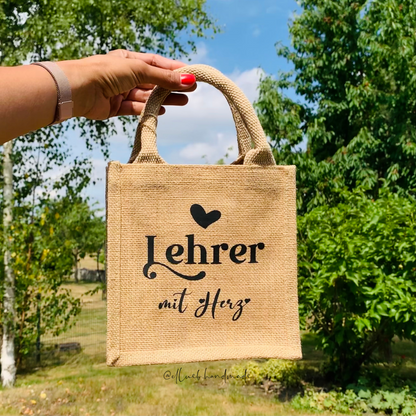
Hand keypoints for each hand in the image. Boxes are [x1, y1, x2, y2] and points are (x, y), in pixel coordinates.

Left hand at [57, 49, 196, 119]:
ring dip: (164, 99)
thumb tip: (187, 80)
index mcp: (129, 60)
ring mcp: (121, 92)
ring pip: (147, 96)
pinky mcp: (117, 107)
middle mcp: (126, 75)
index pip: (156, 64)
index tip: (191, 75)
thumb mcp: (139, 70)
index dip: (173, 70)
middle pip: (154, 82)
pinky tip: (162, 111)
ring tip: (183, 102)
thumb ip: (163, 77)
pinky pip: (137, 108)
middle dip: (172, 87)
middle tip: (190, 92)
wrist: (79, 89)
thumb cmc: (106, 72)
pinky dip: (149, 109)